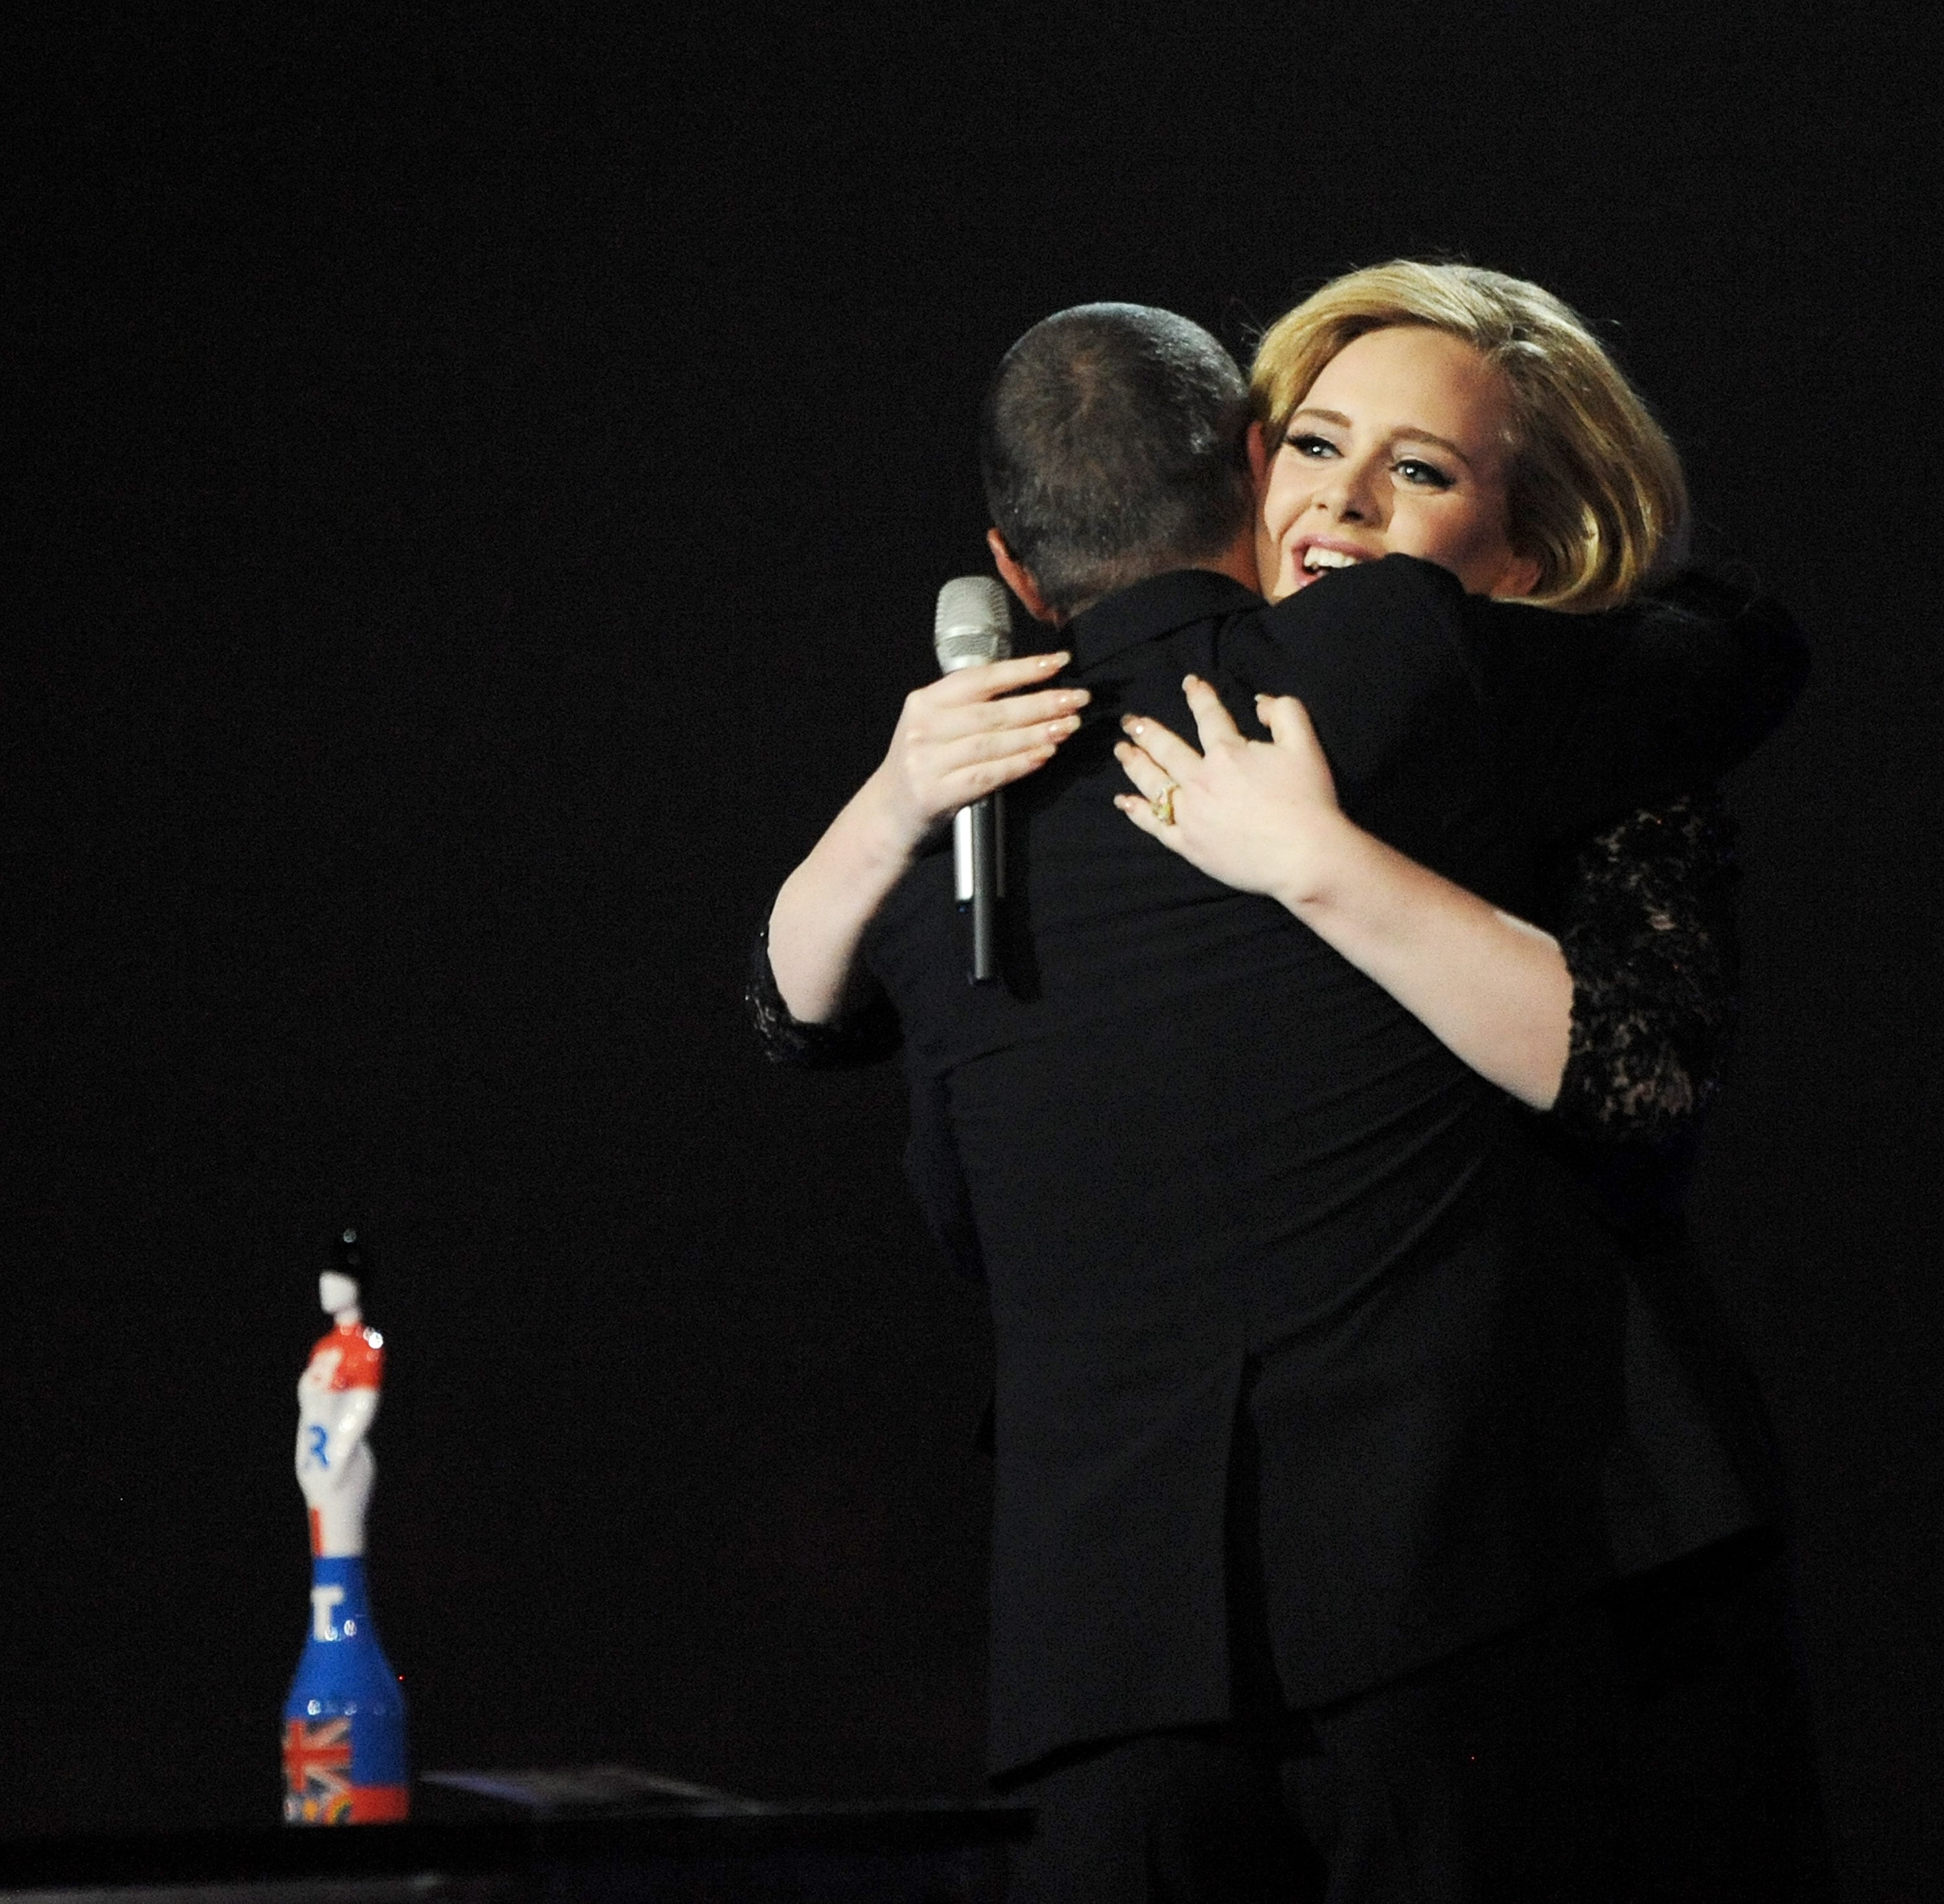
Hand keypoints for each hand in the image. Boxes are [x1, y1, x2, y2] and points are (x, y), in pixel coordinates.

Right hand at [869, 650, 1088, 849]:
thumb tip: (1033, 687)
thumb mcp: (936, 725)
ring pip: (992, 743)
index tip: (1058, 663)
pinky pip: (986, 775)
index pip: (979, 679)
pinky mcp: (935, 793)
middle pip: (992, 712)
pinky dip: (1019, 764)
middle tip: (1077, 699)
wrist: (888, 813)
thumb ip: (971, 706)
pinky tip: (1044, 755)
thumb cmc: (924, 764)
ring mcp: (926, 762)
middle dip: (1041, 703)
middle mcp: (923, 728)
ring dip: (1036, 734)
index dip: (1021, 670)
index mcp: (924, 701)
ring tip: (1068, 726)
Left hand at [1113, 674, 1352, 905]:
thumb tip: (1260, 702)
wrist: (1303, 856)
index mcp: (1227, 752)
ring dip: (1134, 764)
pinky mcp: (1187, 843)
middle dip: (1146, 731)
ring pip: (1152, 782)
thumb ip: (1285, 712)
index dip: (1199, 696)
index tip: (1188, 683)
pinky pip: (1154, 823)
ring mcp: (1190, 812)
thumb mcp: (1305, 744)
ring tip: (1122, 751)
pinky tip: (1123, 801)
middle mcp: (1200, 779)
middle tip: (1130, 722)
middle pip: (1166, 749)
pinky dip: (1136, 810)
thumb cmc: (1308, 800)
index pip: (1208, 717)